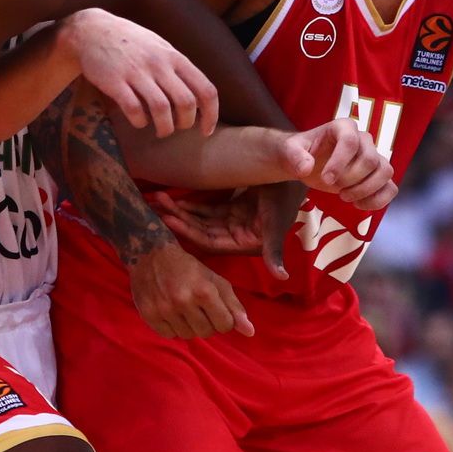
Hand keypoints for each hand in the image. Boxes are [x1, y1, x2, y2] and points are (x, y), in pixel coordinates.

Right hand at [61, 10, 217, 137]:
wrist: (92, 30)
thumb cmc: (130, 42)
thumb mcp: (160, 48)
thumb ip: (178, 69)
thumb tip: (198, 97)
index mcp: (174, 57)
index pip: (205, 89)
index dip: (211, 115)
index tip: (206, 130)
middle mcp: (159, 64)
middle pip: (186, 103)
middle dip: (185, 123)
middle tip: (177, 127)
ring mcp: (136, 72)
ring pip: (161, 109)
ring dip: (164, 127)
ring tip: (160, 130)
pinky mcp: (115, 81)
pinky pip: (134, 109)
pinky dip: (140, 121)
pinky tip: (139, 121)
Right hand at [127, 243, 253, 338]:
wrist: (151, 254)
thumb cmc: (188, 268)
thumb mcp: (215, 281)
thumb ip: (234, 306)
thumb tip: (250, 332)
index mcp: (204, 291)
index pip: (225, 325)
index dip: (223, 318)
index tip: (215, 309)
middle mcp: (184, 301)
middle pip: (206, 333)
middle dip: (206, 323)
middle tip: (198, 308)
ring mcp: (164, 309)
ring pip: (187, 335)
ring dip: (189, 326)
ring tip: (184, 310)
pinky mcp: (149, 314)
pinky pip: (169, 335)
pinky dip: (172, 327)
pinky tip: (170, 313)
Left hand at [151, 184, 298, 279]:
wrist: (295, 174)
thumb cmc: (286, 198)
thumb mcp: (277, 223)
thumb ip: (274, 250)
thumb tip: (282, 277)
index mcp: (246, 243)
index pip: (209, 241)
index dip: (189, 232)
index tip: (168, 219)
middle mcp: (237, 236)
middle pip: (201, 230)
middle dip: (179, 219)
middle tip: (157, 204)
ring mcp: (234, 222)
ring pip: (202, 220)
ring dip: (182, 211)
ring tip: (160, 198)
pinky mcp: (234, 209)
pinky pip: (208, 210)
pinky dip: (193, 205)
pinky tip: (176, 199)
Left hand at [277, 120, 397, 209]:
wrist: (308, 161)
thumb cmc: (300, 152)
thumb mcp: (289, 151)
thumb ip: (295, 156)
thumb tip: (306, 168)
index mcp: (343, 128)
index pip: (350, 141)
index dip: (340, 163)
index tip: (326, 180)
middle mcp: (363, 139)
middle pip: (370, 160)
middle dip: (352, 180)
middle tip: (333, 188)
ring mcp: (373, 157)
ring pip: (385, 172)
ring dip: (366, 190)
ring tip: (345, 197)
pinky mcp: (377, 175)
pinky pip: (391, 188)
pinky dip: (378, 200)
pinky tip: (358, 205)